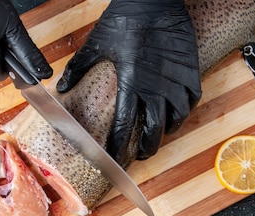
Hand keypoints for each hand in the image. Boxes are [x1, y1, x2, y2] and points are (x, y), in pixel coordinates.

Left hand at [57, 0, 200, 161]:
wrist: (154, 1)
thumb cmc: (124, 20)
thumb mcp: (96, 44)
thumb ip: (79, 68)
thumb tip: (61, 87)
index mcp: (131, 86)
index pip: (124, 128)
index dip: (119, 148)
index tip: (115, 160)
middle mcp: (156, 89)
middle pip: (154, 132)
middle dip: (147, 149)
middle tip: (141, 154)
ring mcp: (176, 81)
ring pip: (176, 119)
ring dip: (166, 132)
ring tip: (159, 134)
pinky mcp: (191, 71)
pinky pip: (192, 100)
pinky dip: (185, 111)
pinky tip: (178, 112)